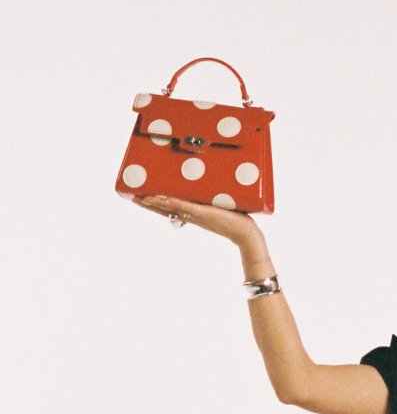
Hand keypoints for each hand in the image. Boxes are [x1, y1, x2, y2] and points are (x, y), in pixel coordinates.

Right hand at [134, 193, 260, 245]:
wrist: (247, 234)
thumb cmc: (237, 219)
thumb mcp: (220, 205)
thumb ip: (212, 196)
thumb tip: (209, 179)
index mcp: (194, 213)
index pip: (170, 208)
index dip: (155, 203)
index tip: (140, 196)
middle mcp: (193, 215)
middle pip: (165, 209)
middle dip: (148, 203)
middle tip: (131, 196)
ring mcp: (197, 215)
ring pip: (171, 208)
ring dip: (155, 203)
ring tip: (139, 198)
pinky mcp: (205, 213)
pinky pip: (185, 207)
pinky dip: (172, 203)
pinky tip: (160, 199)